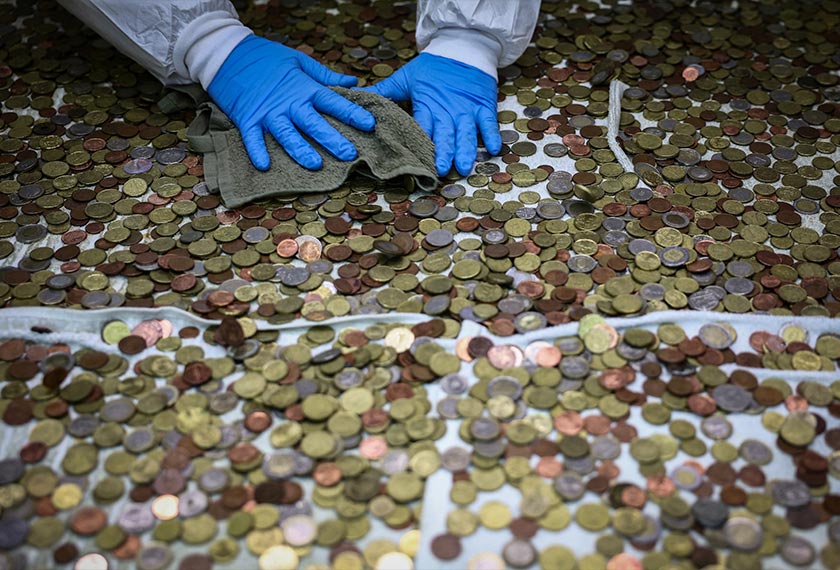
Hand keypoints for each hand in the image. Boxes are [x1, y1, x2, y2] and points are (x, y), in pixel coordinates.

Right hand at [208, 35, 374, 170]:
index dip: (352, 113)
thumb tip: (352, 82)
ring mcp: (268, 113)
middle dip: (332, 139)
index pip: (333, 102)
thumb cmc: (266, 57)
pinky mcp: (247, 119)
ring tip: (315, 164)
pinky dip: (257, 151)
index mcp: (303, 88)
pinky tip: (265, 165)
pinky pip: (253, 138)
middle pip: (314, 124)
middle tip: (349, 154)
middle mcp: (288, 103)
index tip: (370, 124)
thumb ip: (325, 76)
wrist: (228, 53)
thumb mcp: (299, 61)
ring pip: (287, 135)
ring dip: (300, 150)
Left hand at [360, 53, 500, 176]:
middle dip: (444, 152)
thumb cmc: (433, 66)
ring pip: (467, 133)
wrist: (463, 46)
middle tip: (442, 169)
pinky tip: (493, 149)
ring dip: (465, 150)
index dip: (419, 144)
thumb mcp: (407, 77)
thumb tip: (359, 98)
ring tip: (463, 166)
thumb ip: (385, 91)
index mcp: (427, 105)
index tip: (415, 161)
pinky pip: (489, 122)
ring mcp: (467, 110)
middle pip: (446, 134)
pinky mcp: (484, 106)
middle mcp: (448, 111)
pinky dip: (492, 135)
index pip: (422, 128)